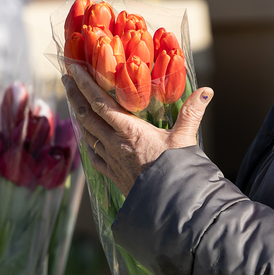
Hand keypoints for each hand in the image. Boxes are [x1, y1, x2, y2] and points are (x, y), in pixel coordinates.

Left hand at [63, 62, 213, 195]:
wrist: (168, 205)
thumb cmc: (176, 171)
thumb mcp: (185, 138)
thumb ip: (192, 112)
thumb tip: (207, 90)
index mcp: (128, 130)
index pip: (100, 102)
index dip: (84, 84)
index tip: (72, 69)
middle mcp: (114, 143)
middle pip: (86, 114)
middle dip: (75, 94)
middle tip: (66, 78)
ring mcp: (111, 159)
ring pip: (87, 133)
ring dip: (79, 115)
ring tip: (74, 102)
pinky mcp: (112, 174)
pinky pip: (93, 154)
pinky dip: (87, 142)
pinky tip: (86, 139)